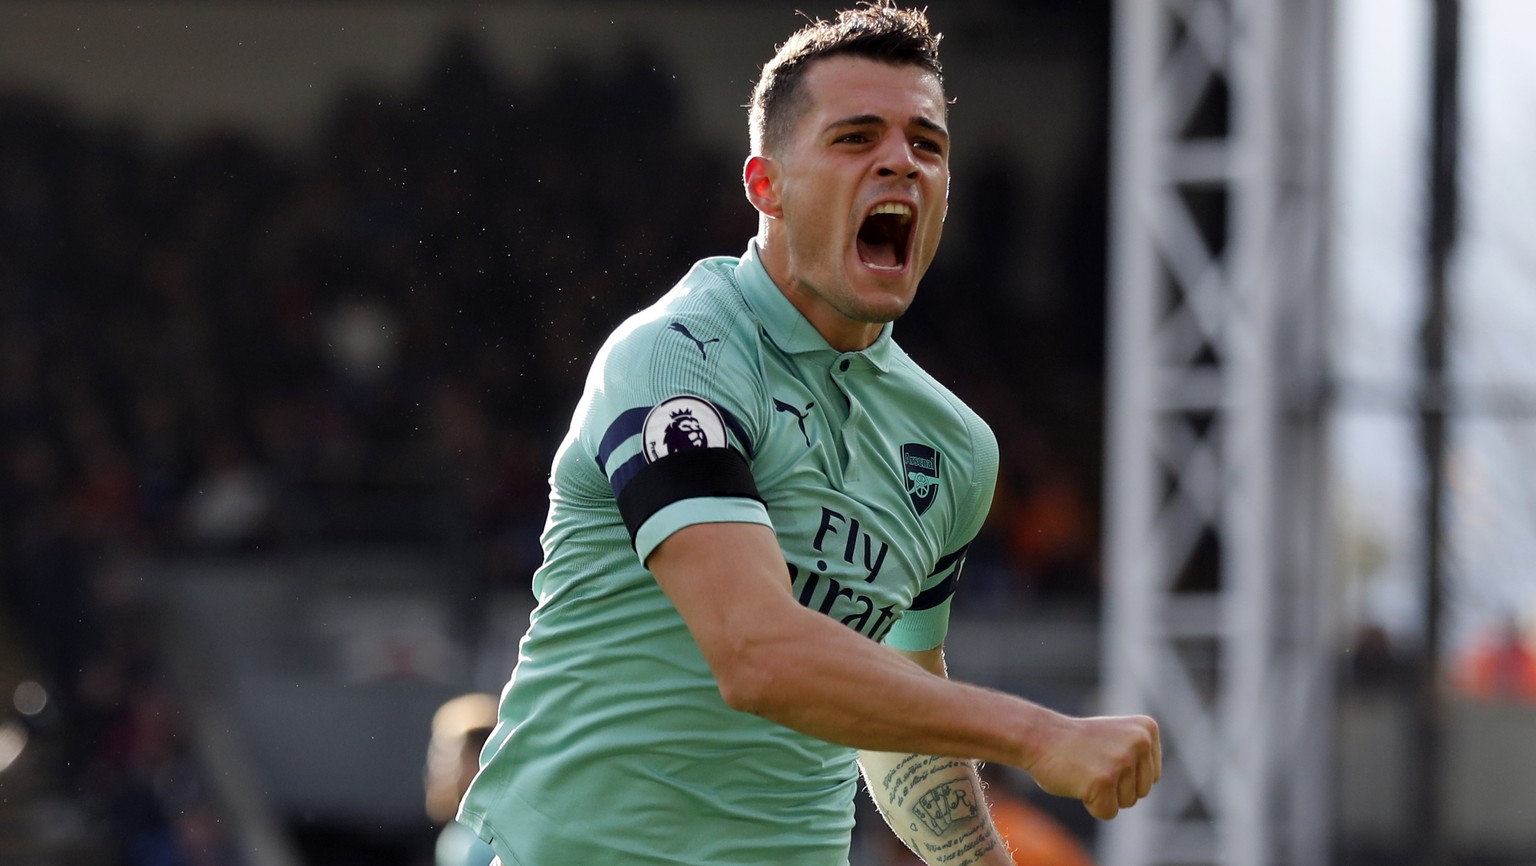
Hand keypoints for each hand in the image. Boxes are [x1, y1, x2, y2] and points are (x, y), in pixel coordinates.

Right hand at [1024, 713, 1161, 819]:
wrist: (1038, 736)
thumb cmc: (1076, 742)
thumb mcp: (1118, 737)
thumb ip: (1139, 756)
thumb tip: (1150, 784)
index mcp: (1147, 729)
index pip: (1152, 776)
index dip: (1125, 774)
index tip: (1103, 754)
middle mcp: (1139, 742)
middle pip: (1142, 791)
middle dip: (1116, 787)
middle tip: (1091, 764)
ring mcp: (1122, 761)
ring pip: (1127, 803)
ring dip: (1104, 794)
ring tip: (1085, 770)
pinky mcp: (1104, 781)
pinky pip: (1108, 812)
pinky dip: (1091, 804)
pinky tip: (1078, 782)